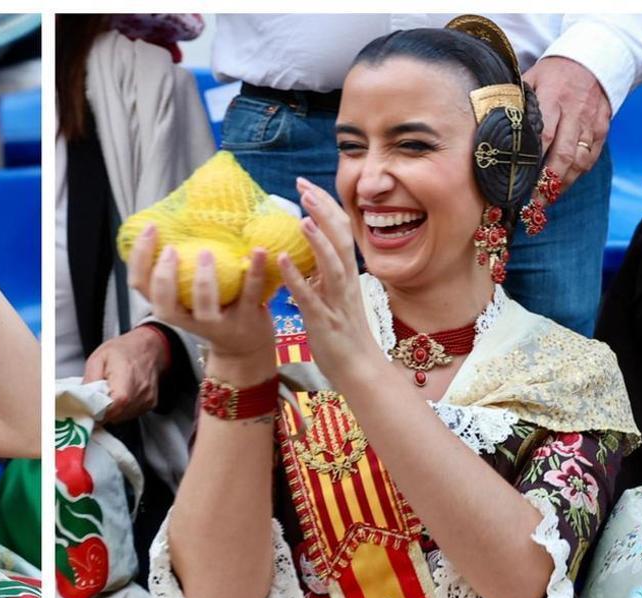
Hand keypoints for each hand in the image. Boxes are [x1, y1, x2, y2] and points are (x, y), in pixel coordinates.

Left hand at [84, 326, 169, 422]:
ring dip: (113, 409)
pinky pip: (131, 413)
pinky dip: (123, 407)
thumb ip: (89, 380)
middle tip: (100, 394)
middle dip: (103, 410)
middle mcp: (138, 394)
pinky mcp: (150, 404)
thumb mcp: (98, 358)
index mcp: (125, 383)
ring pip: (122, 417)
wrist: (147, 346)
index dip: (96, 412)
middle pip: (114, 416)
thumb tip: (82, 399)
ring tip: (113, 390)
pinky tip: (123, 392)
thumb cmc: (124, 350)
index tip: (89, 407)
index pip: (109, 410)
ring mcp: (146, 401)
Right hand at [127, 223, 275, 378]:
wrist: (245, 347)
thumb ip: (181, 272)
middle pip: (164, 305)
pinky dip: (255, 270)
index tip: (151, 228)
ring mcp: (218, 323)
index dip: (139, 259)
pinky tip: (259, 250)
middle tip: (171, 248)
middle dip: (163, 276)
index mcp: (171, 306)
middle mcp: (188, 319)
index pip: (141, 286)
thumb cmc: (213, 311)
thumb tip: (175, 223)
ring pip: (204, 307)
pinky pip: (250, 293)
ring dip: (203, 280)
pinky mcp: (247, 318)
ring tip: (206, 251)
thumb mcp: (189, 296)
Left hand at [277, 178, 382, 389]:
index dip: (324, 206)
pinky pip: (310, 297)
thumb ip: (319, 273)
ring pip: (332, 264)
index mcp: (345, 273)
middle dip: (322, 210)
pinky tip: (282, 260)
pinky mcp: (325, 320)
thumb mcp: (330, 294)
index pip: (338, 230)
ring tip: (301, 217)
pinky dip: (297, 277)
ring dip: (317, 240)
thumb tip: (300, 251)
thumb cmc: (342, 332)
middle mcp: (345, 281)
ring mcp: (337, 300)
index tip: (306, 185)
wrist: (359, 368)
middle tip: (303, 186)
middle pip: (339, 238)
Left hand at [522, 56, 611, 195]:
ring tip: (545, 201)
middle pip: (562, 154)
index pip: (541, 135)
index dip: (529, 161)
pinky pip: (592, 157)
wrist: (592, 60)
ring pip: (580, 159)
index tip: (515, 181)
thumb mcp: (529, 79)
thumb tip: (483, 121)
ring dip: (562, 183)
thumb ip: (512, 100)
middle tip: (530, 204)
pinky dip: (578, 174)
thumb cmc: (552, 73)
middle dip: (546, 182)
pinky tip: (561, 187)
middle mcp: (573, 113)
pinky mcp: (603, 128)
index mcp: (552, 98)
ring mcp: (590, 123)